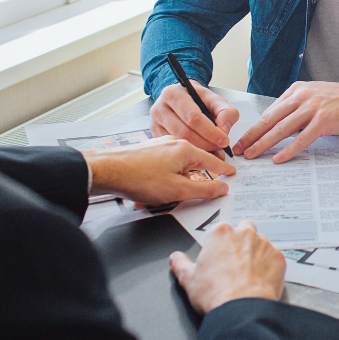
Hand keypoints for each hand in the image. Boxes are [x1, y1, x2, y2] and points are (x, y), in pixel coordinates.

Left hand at [83, 138, 235, 204]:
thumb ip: (203, 190)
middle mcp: (175, 143)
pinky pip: (165, 166)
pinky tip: (155, 190)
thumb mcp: (177, 190)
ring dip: (177, 181)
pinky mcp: (148, 152)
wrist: (106, 171)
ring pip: (178, 165)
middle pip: (195, 162)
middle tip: (202, 189)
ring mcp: (160, 146)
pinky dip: (165, 178)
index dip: (224, 169)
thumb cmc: (139, 178)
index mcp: (186, 150)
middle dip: (197, 178)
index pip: (213, 160)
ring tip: (167, 196)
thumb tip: (222, 188)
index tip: (232, 173)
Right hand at [150, 81, 239, 154]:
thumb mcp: (216, 100)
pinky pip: (173, 148)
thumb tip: (224, 129)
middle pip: (184, 132)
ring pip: (178, 142)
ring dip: (198, 150)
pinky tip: (200, 151)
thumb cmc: (199, 99)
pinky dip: (188, 152)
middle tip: (219, 148)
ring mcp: (155, 123)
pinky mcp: (155, 135)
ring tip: (212, 151)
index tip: (224, 140)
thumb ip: (226, 112)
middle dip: (205, 143)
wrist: (184, 98)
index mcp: (174, 94)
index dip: (211, 132)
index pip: (193, 117)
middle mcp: (160, 108)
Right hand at [169, 221, 285, 313]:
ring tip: (247, 272)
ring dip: (256, 252)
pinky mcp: (278, 257)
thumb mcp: (188, 279)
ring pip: (261, 242)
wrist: (241, 309)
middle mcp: (244, 233)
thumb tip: (175, 258)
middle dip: (240, 240)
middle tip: (234, 261)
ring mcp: (264, 244)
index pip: (220, 230)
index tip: (218, 256)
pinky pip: (274, 257)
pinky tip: (260, 279)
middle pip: (244, 228)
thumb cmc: (216, 293)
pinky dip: (269, 265)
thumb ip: (180, 264)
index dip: (219, 244)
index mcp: (221, 233)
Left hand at [234, 81, 338, 163]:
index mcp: (298, 90)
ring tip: (251, 155)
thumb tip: (282, 127)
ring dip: (263, 144)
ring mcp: (313, 107)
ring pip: (281, 129)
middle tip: (237, 149)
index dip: (254, 127)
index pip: (269, 111)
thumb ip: (299, 109)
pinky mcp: (324, 120)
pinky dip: (288, 150)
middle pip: (270, 119)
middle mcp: (302, 96)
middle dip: (251, 136)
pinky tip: (278, 159)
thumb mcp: (318, 97)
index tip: (243, 139)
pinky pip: (301, 139)